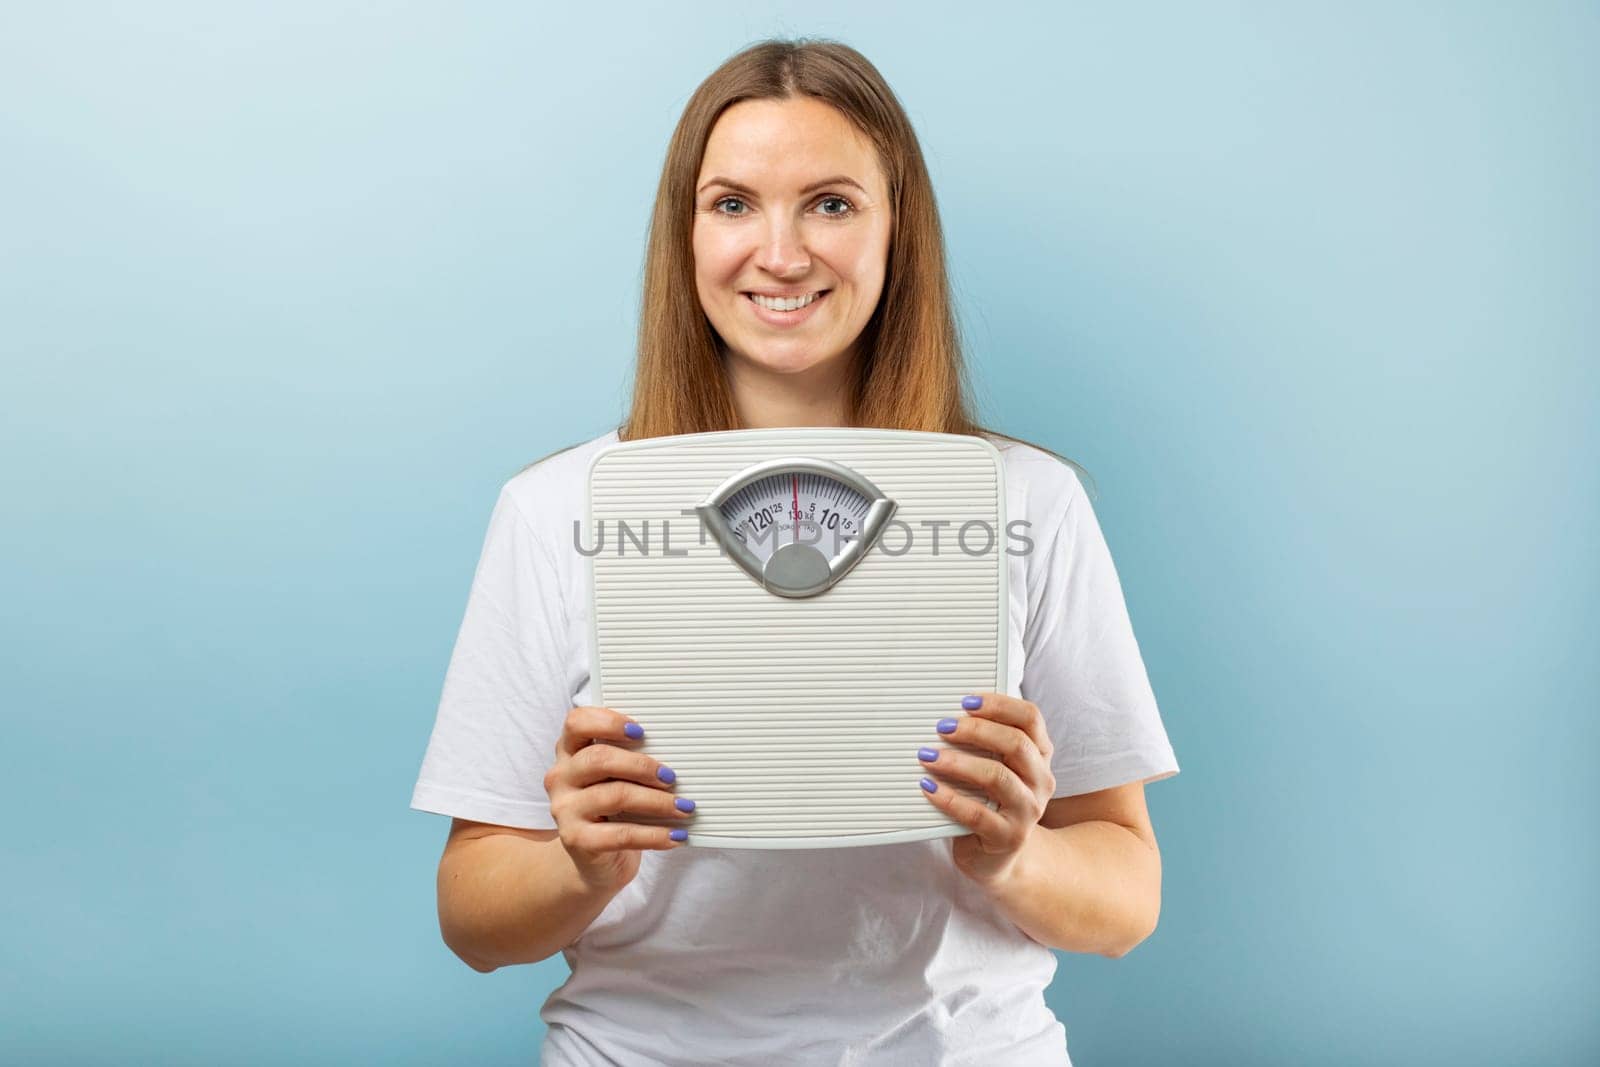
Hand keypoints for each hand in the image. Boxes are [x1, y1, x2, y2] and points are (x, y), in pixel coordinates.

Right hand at [544, 705, 695, 891]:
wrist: (595, 862)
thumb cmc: (613, 809)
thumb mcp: (617, 778)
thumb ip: (631, 759)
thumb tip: (677, 751)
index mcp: (570, 751)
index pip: (577, 723)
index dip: (608, 722)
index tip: (640, 731)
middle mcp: (561, 776)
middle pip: (599, 759)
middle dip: (641, 765)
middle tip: (672, 777)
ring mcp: (565, 809)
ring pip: (614, 795)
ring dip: (657, 801)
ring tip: (683, 807)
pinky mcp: (576, 840)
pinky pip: (621, 834)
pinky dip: (654, 835)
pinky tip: (675, 836)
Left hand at [917, 692, 1055, 886]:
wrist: (998, 857)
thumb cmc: (989, 801)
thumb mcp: (996, 768)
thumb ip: (984, 743)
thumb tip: (946, 713)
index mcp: (1039, 755)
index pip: (1030, 719)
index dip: (999, 705)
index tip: (966, 701)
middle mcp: (1041, 780)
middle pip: (1016, 744)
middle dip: (976, 730)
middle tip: (942, 727)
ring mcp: (1028, 811)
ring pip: (998, 777)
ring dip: (959, 763)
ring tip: (928, 756)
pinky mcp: (1008, 838)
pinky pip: (977, 815)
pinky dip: (949, 798)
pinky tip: (929, 787)